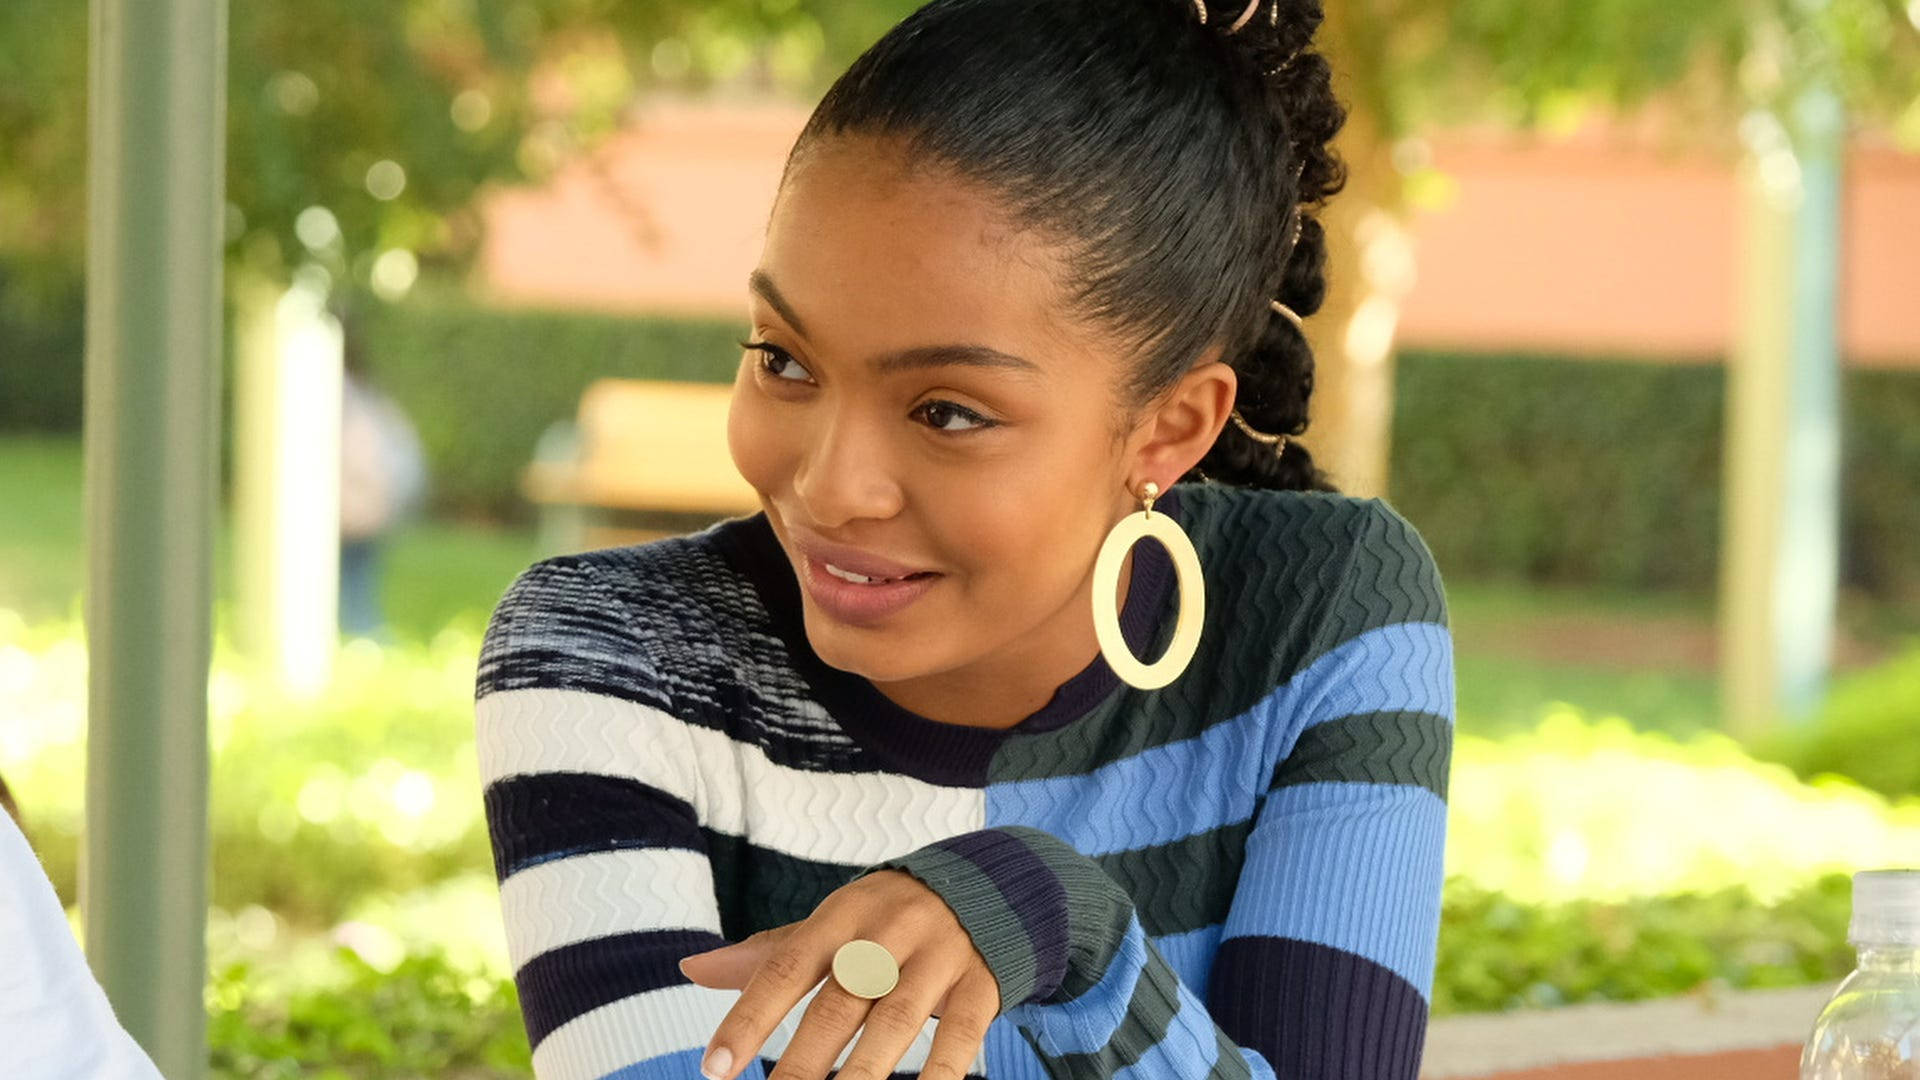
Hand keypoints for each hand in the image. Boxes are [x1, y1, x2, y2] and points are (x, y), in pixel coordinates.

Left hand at [677, 868, 1001, 1079]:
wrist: (989, 885)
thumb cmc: (888, 918)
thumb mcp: (833, 924)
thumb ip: (770, 953)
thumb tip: (691, 969)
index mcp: (843, 915)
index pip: (787, 966)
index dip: (749, 1017)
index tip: (715, 1067)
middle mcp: (888, 932)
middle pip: (839, 1001)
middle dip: (802, 1060)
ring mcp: (938, 958)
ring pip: (895, 1021)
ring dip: (861, 1073)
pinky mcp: (980, 985)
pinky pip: (959, 1036)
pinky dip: (939, 1074)